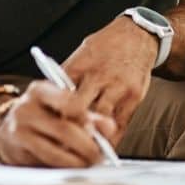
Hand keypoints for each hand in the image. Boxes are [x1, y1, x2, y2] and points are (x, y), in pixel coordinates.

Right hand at [0, 80, 115, 166]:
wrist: (7, 127)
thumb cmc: (40, 113)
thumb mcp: (60, 105)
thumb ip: (87, 115)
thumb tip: (109, 127)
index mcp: (39, 90)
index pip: (67, 101)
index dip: (86, 117)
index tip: (99, 129)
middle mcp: (26, 108)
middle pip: (64, 130)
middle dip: (87, 146)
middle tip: (99, 154)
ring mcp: (19, 131)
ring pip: (55, 152)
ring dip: (77, 162)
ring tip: (88, 163)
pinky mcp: (16, 153)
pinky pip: (45, 164)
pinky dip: (62, 168)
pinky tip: (71, 165)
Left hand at [62, 17, 157, 144]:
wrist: (137, 35)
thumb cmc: (106, 46)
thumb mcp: (83, 52)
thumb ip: (70, 74)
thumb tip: (53, 98)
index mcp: (80, 64)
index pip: (60, 92)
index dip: (52, 110)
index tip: (46, 126)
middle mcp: (98, 75)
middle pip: (77, 107)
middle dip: (69, 125)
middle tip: (62, 142)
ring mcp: (117, 86)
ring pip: (100, 119)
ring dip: (91, 135)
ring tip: (82, 149)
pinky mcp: (134, 96)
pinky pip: (121, 124)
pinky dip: (111, 138)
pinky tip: (104, 145)